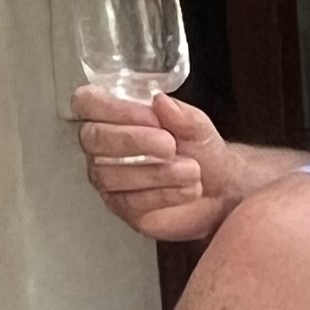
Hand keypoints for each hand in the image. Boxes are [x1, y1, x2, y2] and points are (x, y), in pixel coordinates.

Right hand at [77, 85, 240, 240]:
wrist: (222, 190)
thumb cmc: (201, 153)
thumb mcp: (199, 128)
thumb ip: (182, 114)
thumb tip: (161, 102)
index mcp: (113, 116)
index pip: (87, 102)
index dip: (114, 108)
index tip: (151, 116)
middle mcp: (103, 147)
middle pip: (93, 138)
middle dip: (133, 140)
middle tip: (170, 145)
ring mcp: (109, 178)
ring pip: (110, 173)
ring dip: (156, 172)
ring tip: (192, 170)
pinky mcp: (123, 207)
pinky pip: (130, 201)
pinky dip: (164, 193)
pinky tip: (188, 188)